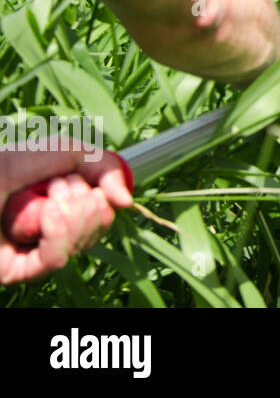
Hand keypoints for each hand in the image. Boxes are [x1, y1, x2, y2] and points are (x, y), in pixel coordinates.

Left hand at [0, 141, 132, 284]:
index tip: (98, 182)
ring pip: (84, 241)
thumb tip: (126, 201)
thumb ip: (99, 163)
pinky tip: (49, 216)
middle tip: (55, 186)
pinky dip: (61, 233)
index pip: (105, 204)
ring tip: (47, 200)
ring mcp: (37, 248)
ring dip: (72, 214)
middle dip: (84, 199)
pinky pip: (59, 258)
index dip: (106, 192)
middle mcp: (54, 224)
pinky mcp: (21, 269)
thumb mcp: (59, 150)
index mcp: (63, 198)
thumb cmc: (4, 164)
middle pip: (100, 223)